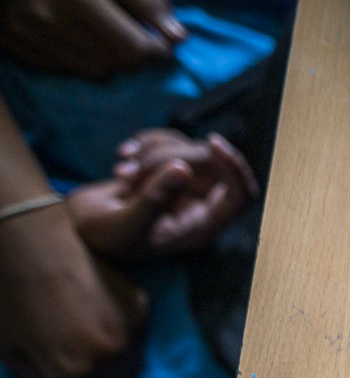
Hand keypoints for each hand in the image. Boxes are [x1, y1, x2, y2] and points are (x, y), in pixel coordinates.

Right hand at [0, 0, 183, 77]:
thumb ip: (149, 3)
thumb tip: (178, 37)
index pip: (133, 48)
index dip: (156, 51)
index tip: (162, 46)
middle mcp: (48, 19)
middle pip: (116, 64)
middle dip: (135, 59)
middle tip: (137, 44)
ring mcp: (30, 37)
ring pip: (95, 74)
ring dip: (112, 65)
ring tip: (108, 42)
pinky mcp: (20, 51)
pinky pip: (71, 75)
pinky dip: (86, 66)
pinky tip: (83, 46)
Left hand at [0, 205, 146, 377]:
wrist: (28, 235)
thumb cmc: (6, 292)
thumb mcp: (5, 348)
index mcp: (75, 369)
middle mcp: (112, 355)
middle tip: (66, 363)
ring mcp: (132, 328)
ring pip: (128, 367)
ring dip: (108, 363)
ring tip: (81, 337)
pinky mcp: (140, 305)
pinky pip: (134, 337)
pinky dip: (119, 335)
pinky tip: (95, 314)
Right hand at [66, 131, 257, 258]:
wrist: (80, 227)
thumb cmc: (105, 236)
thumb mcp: (127, 224)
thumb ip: (155, 199)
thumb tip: (182, 170)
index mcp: (202, 227)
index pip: (242, 196)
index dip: (237, 169)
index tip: (213, 143)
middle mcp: (200, 205)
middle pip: (213, 165)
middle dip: (170, 158)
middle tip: (128, 175)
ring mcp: (186, 185)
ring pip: (189, 148)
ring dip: (152, 153)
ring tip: (121, 176)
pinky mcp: (168, 168)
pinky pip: (170, 141)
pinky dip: (145, 143)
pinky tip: (121, 157)